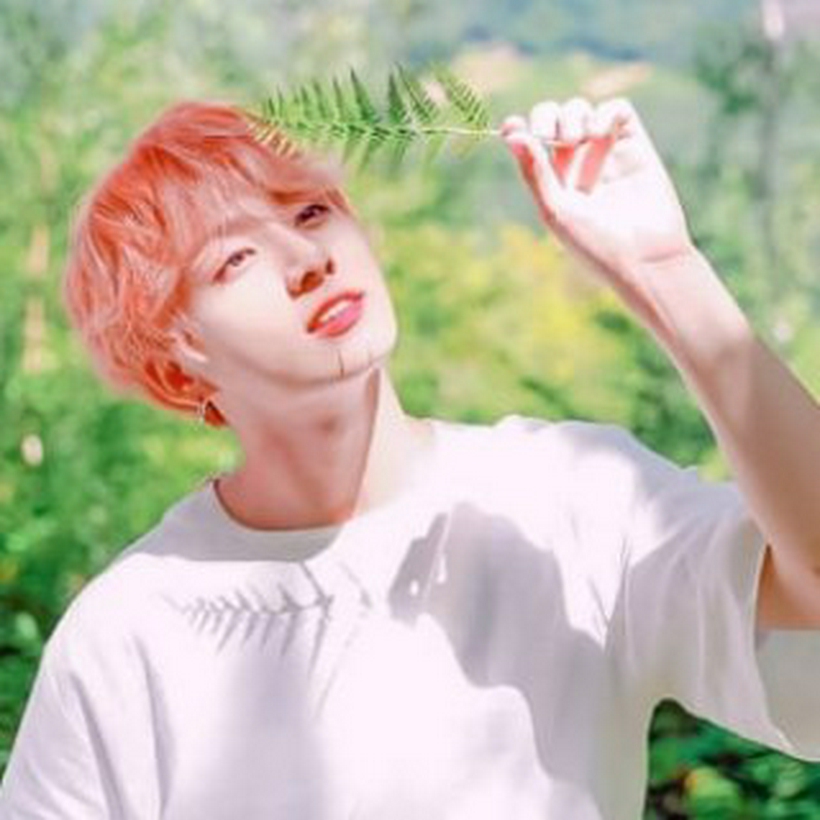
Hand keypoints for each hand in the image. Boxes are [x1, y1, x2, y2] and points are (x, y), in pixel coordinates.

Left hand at [501, 97, 695, 312]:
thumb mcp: (557, 211)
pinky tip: (599, 134)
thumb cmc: (596, 244)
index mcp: (553, 181)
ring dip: (574, 115)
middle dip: (547, 117)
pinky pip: (617, 109)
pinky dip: (605, 112)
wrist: (645, 257)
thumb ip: (535, 173)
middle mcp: (577, 164)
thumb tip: (512, 134)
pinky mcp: (635, 145)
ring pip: (582, 109)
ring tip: (579, 140)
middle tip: (552, 137)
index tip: (513, 126)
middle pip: (554, 117)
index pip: (530, 142)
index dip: (519, 128)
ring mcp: (606, 152)